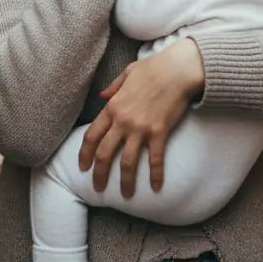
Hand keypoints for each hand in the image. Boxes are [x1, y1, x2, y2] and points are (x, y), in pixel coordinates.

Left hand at [78, 38, 205, 197]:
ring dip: (125, 181)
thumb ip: (113, 87)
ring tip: (126, 194)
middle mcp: (123, 120)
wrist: (179, 68)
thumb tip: (101, 96)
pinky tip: (156, 186)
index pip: (91, 136)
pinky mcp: (159, 131)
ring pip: (126, 162)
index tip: (83, 167)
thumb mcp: (128, 72)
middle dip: (99, 174)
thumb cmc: (155, 67)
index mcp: (113, 106)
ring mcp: (141, 128)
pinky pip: (155, 158)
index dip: (85, 154)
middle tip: (97, 188)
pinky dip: (155, 174)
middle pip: (104, 154)